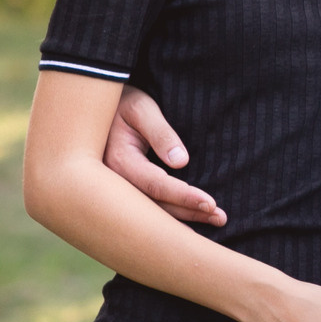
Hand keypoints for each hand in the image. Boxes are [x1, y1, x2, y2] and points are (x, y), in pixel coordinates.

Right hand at [106, 86, 225, 225]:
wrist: (98, 107)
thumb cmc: (124, 102)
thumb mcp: (142, 109)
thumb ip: (161, 133)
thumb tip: (181, 162)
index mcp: (118, 160)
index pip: (156, 185)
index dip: (184, 196)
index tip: (211, 204)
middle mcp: (114, 180)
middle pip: (155, 204)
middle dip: (190, 213)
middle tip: (222, 218)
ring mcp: (116, 187)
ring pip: (151, 208)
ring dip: (184, 216)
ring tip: (217, 219)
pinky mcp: (122, 187)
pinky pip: (147, 204)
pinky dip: (171, 212)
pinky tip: (192, 216)